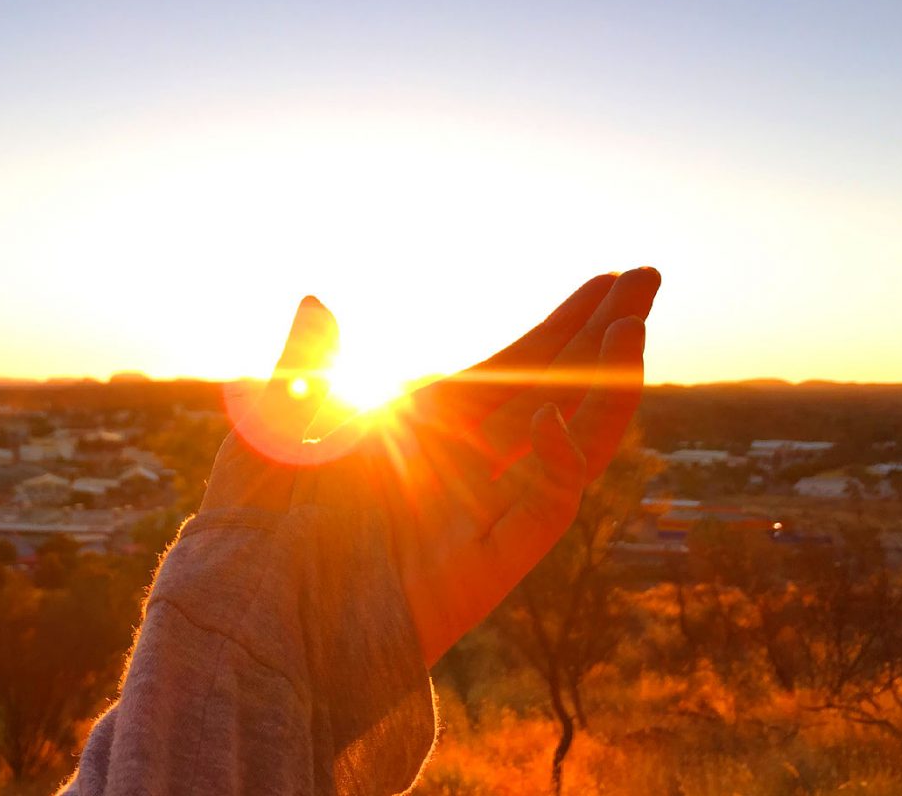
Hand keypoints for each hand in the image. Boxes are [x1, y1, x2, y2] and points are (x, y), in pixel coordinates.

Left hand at [202, 267, 659, 664]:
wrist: (251, 624)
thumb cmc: (250, 534)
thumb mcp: (271, 437)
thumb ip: (304, 371)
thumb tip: (317, 300)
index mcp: (425, 429)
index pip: (517, 366)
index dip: (565, 324)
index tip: (610, 279)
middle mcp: (466, 466)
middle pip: (557, 389)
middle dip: (605, 336)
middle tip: (651, 278)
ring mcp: (482, 517)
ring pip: (568, 442)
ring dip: (603, 386)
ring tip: (633, 323)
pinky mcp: (484, 572)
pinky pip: (540, 512)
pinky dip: (552, 464)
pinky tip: (549, 410)